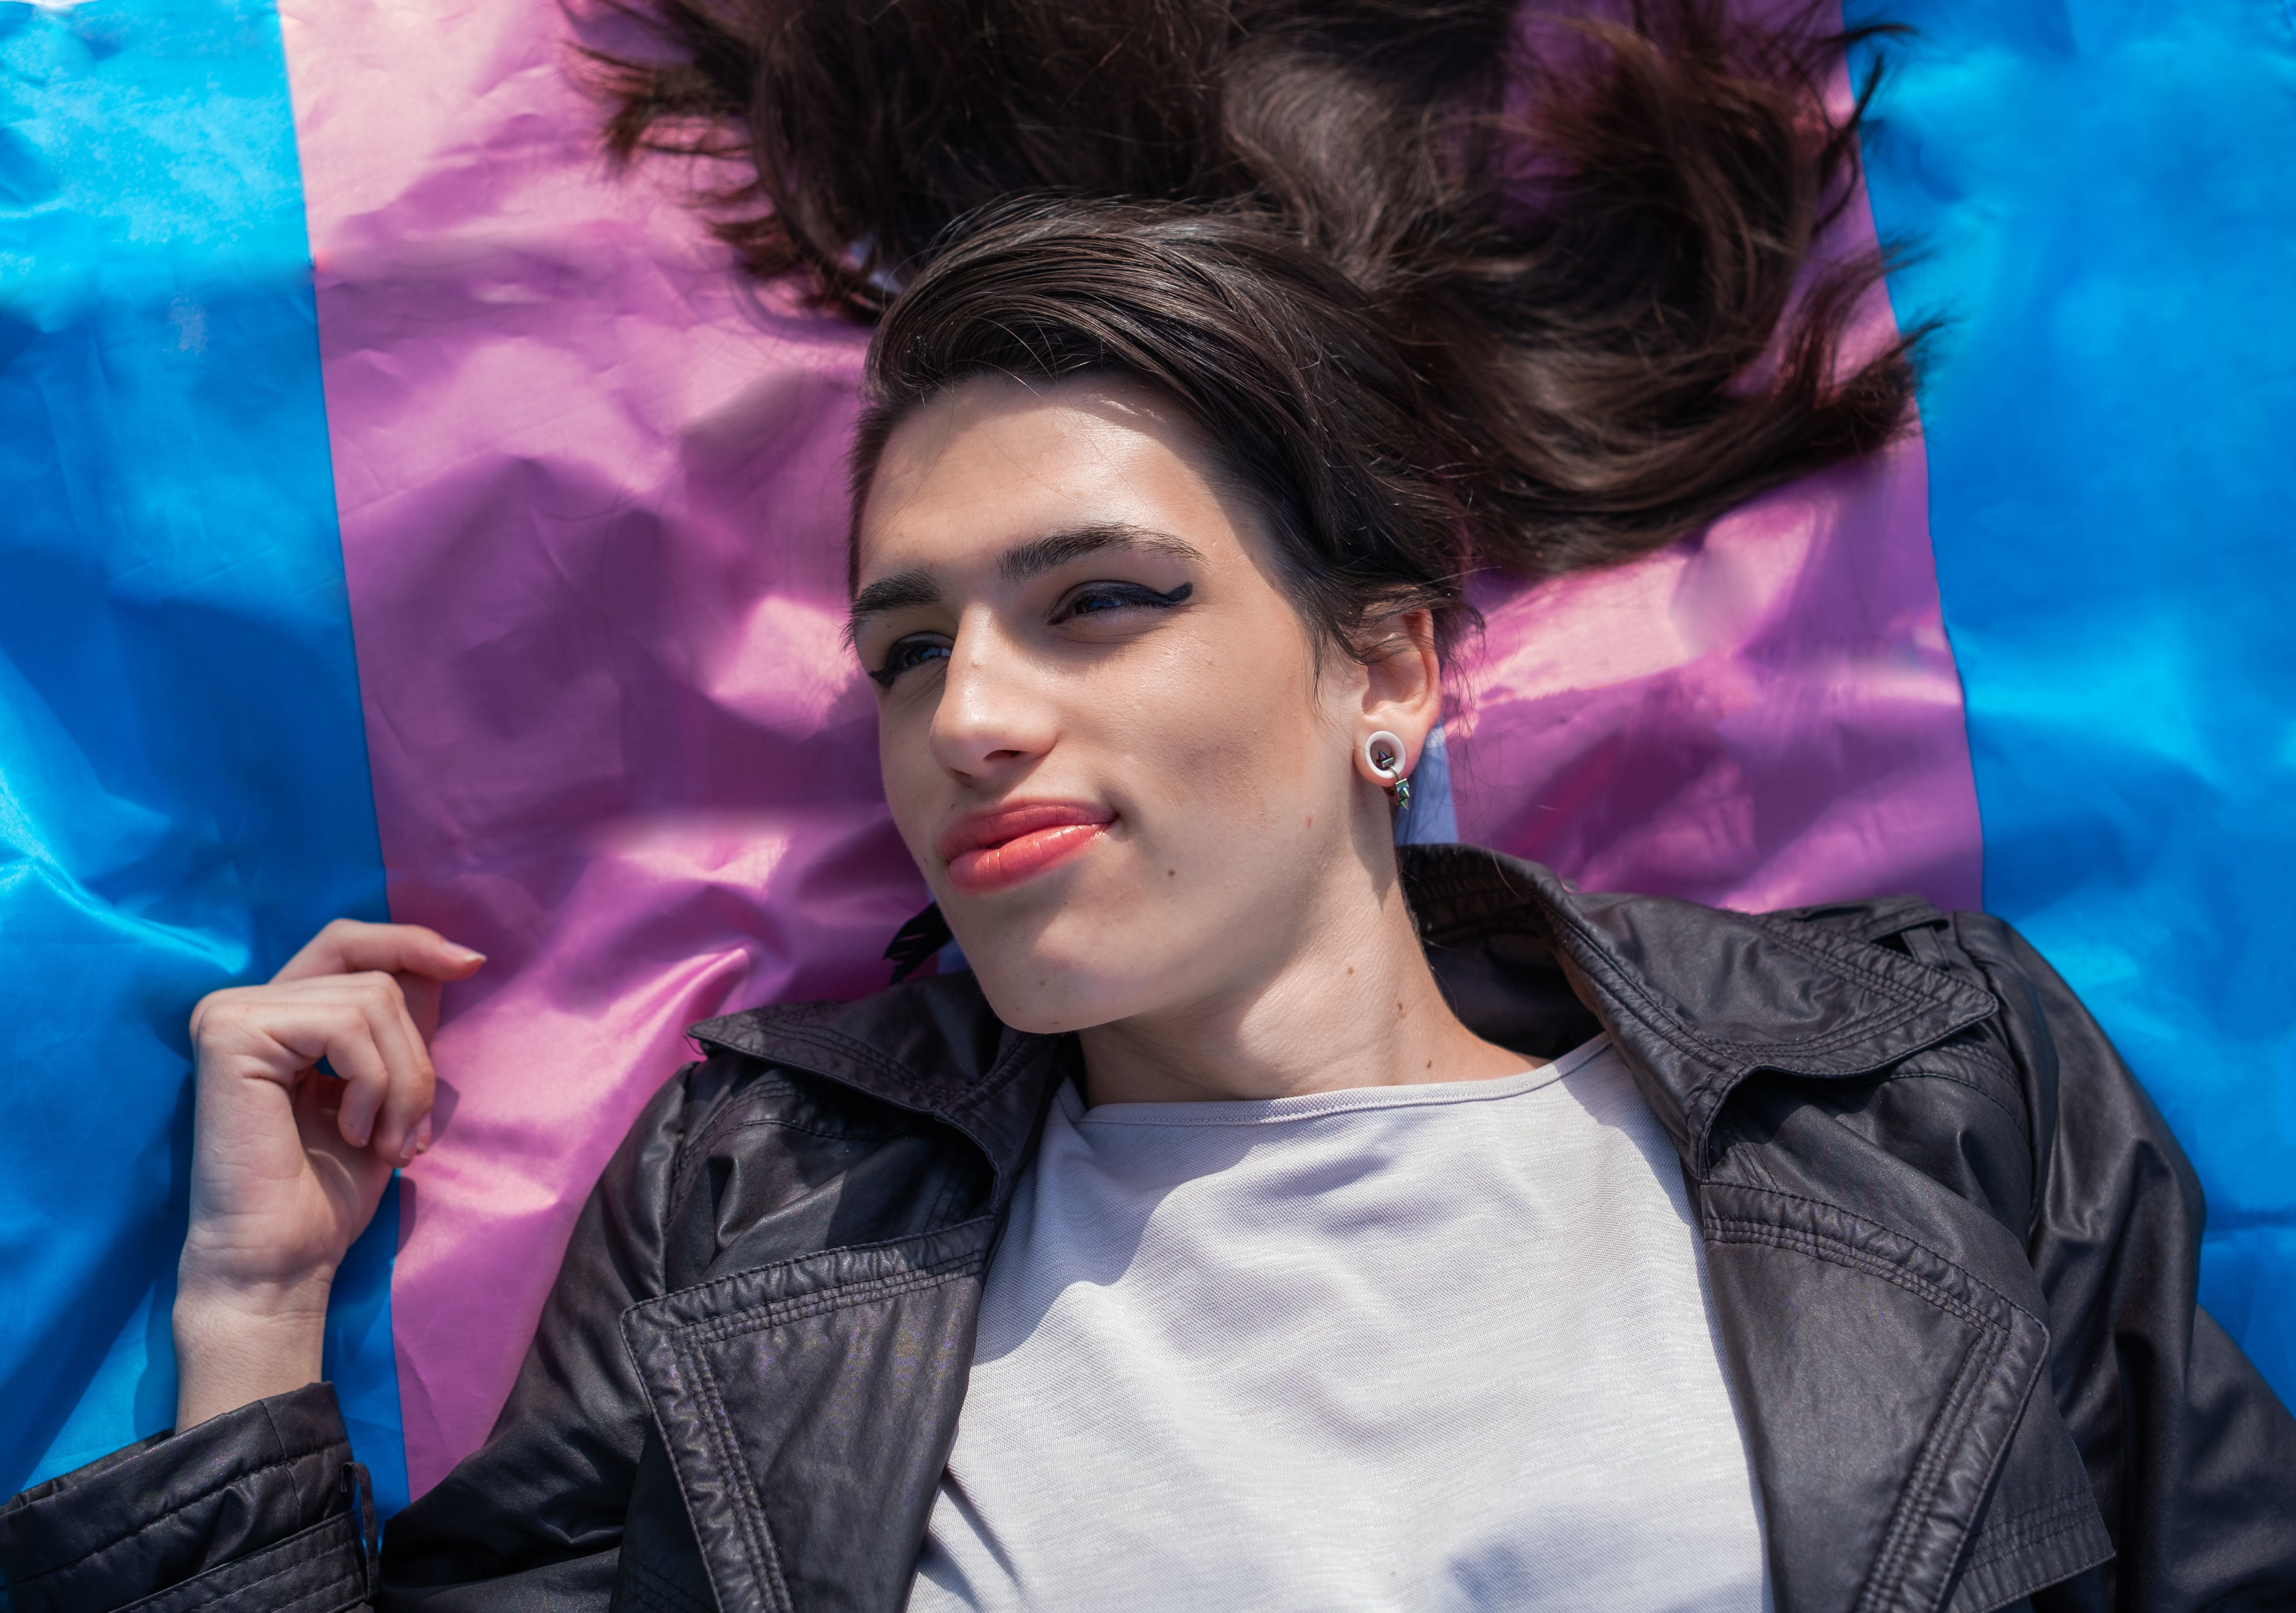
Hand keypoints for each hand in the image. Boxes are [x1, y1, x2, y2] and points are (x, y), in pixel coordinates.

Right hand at [173, 920, 483, 1428]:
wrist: (282, 1259)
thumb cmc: (331, 1187)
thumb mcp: (387, 1088)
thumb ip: (400, 1025)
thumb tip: (453, 958)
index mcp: (278, 1013)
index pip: (351, 943)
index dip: (412, 943)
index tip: (471, 964)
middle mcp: (244, 1003)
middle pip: (377, 980)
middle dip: (416, 1057)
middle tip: (412, 1131)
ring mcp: (231, 1013)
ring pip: (371, 1002)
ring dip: (403, 1082)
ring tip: (387, 1141)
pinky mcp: (230, 1033)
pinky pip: (344, 1027)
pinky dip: (372, 1084)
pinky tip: (354, 1131)